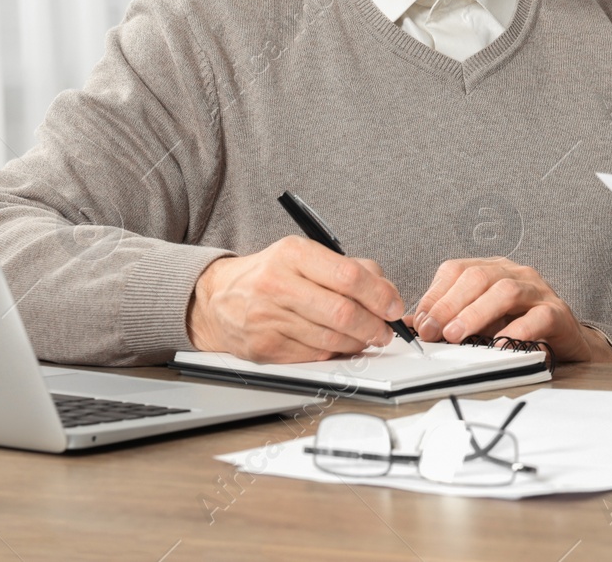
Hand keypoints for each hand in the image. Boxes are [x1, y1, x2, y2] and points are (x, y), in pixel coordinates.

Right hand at [186, 236, 404, 362]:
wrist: (217, 298)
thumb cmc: (270, 274)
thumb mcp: (307, 256)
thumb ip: (351, 269)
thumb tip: (388, 293)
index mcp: (293, 254)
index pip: (349, 276)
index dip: (379, 295)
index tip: (394, 306)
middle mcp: (278, 284)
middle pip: (342, 312)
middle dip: (374, 326)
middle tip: (385, 330)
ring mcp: (268, 319)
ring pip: (330, 340)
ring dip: (358, 343)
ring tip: (366, 338)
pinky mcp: (264, 348)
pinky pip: (313, 356)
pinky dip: (334, 354)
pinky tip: (338, 346)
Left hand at [406, 258, 611, 363]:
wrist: (565, 341)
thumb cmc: (519, 327)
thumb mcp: (479, 320)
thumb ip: (448, 319)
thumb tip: (410, 324)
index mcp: (493, 269)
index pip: (457, 270)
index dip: (434, 295)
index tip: (419, 322)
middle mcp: (515, 273)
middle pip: (479, 276)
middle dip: (450, 304)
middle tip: (433, 331)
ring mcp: (538, 291)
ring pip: (506, 291)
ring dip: (476, 313)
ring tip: (457, 336)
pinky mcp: (557, 313)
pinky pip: (537, 317)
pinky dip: (516, 331)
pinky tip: (499, 345)